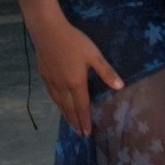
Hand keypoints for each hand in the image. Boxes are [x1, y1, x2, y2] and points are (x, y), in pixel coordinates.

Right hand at [26, 11, 122, 135]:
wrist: (48, 31)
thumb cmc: (74, 42)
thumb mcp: (94, 55)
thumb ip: (106, 72)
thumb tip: (120, 87)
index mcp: (76, 83)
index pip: (81, 106)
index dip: (84, 119)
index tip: (87, 132)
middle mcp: (62, 86)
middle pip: (69, 108)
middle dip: (75, 121)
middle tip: (79, 133)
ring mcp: (51, 82)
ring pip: (59, 103)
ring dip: (65, 115)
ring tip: (71, 123)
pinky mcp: (44, 76)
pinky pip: (52, 96)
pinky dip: (57, 104)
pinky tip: (59, 104)